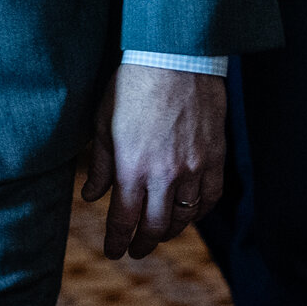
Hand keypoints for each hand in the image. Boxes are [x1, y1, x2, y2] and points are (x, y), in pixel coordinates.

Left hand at [82, 64, 225, 259]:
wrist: (175, 54)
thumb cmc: (134, 82)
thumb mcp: (105, 121)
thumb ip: (101, 164)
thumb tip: (91, 195)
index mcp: (132, 167)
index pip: (123, 220)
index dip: (117, 241)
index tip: (113, 251)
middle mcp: (164, 174)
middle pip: (154, 226)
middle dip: (142, 243)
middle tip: (135, 249)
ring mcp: (193, 166)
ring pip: (183, 217)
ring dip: (170, 231)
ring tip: (160, 233)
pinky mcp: (215, 155)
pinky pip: (210, 197)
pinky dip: (199, 211)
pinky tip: (190, 213)